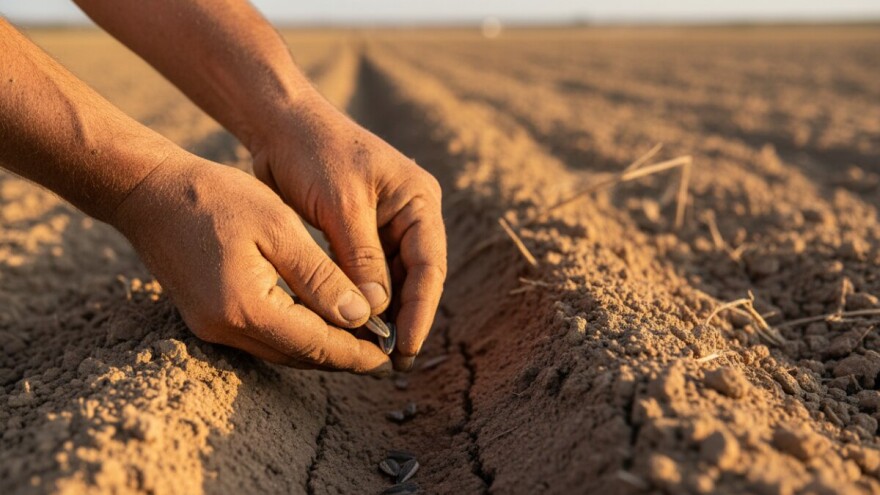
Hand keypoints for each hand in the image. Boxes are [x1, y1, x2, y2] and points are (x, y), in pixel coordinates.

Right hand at [110, 152, 391, 375]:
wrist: (148, 192)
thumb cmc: (215, 198)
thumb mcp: (279, 227)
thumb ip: (320, 277)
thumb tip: (360, 317)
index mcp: (246, 309)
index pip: (316, 344)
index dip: (357, 352)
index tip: (390, 353)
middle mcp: (227, 330)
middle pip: (300, 356)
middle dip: (344, 355)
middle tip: (383, 351)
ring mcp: (212, 328)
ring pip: (282, 351)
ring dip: (321, 347)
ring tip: (361, 339)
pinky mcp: (208, 318)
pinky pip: (263, 338)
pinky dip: (296, 335)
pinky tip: (320, 321)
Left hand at [251, 93, 446, 370]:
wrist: (279, 124)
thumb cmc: (314, 152)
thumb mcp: (341, 205)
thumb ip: (361, 258)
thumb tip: (376, 312)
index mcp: (418, 200)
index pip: (429, 265)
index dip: (421, 311)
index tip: (407, 349)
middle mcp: (409, 214)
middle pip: (415, 278)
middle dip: (404, 318)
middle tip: (392, 362)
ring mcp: (385, 224)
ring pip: (391, 280)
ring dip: (382, 314)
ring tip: (372, 353)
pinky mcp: (359, 232)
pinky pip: (367, 274)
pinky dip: (361, 299)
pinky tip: (352, 326)